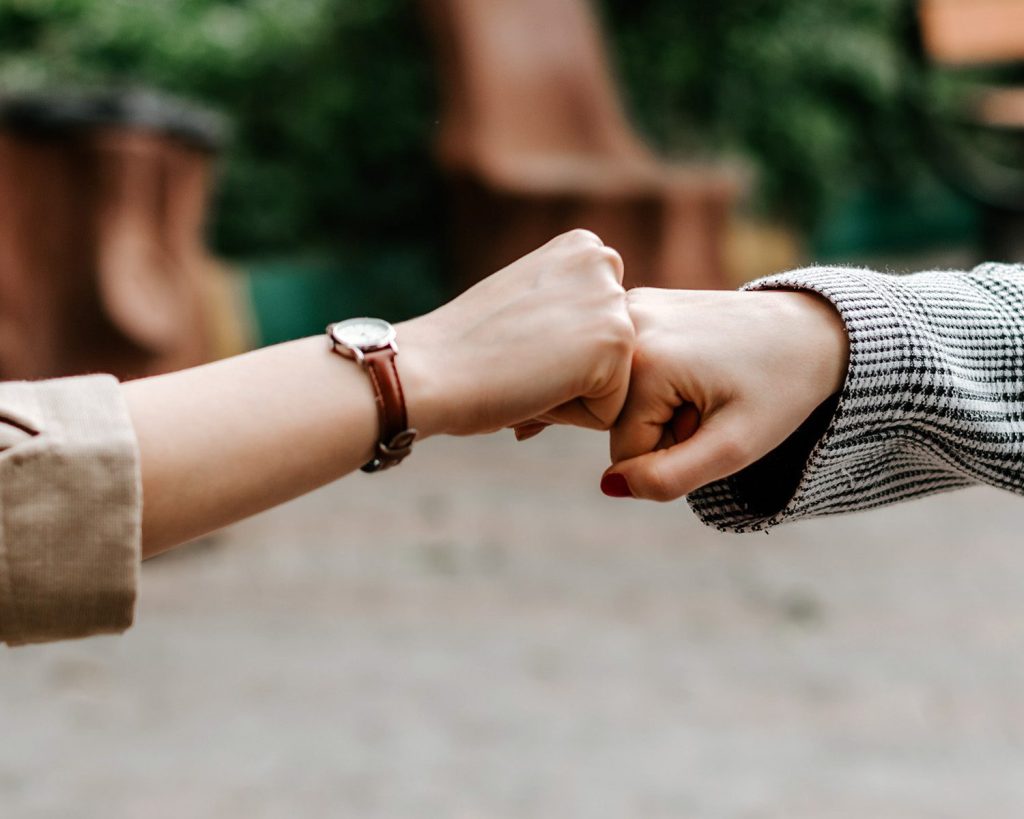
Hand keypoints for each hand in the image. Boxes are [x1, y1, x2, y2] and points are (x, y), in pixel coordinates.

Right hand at [398, 230, 634, 436]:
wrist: (430, 369)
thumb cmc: (462, 349)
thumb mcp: (524, 303)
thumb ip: (564, 307)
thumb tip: (589, 342)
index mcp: (581, 247)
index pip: (600, 328)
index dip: (557, 352)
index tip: (514, 342)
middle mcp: (603, 261)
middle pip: (613, 354)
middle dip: (570, 374)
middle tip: (518, 362)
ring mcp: (613, 300)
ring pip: (613, 383)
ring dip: (569, 395)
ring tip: (525, 373)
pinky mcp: (616, 342)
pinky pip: (610, 410)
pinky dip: (571, 416)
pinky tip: (534, 389)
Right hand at [602, 287, 849, 500]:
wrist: (809, 330)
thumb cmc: (778, 390)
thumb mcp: (733, 448)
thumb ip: (669, 478)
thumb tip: (609, 485)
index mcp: (643, 361)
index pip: (624, 451)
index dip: (672, 453)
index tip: (712, 421)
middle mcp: (625, 326)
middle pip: (617, 420)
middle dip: (661, 427)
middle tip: (711, 402)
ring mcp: (628, 309)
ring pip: (620, 396)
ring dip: (659, 404)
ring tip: (705, 383)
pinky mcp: (636, 304)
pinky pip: (626, 369)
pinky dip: (657, 378)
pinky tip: (694, 363)